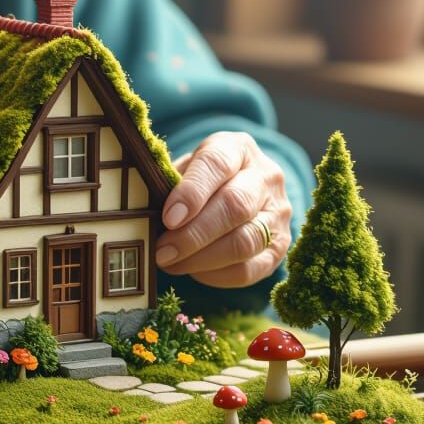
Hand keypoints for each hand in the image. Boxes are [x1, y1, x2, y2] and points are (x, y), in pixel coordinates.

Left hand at [155, 131, 290, 288]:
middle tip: (163, 252)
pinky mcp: (279, 247)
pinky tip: (193, 271)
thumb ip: (168, 186)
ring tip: (171, 263)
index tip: (168, 218)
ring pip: (244, 241)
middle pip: (235, 206)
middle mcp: (266, 177)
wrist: (240, 190)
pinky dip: (216, 275)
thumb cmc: (200, 181)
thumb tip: (145, 218)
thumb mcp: (184, 170)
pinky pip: (249, 269)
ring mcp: (278, 213)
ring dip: (202, 259)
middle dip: (194, 234)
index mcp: (237, 148)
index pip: (217, 164)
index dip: (192, 192)